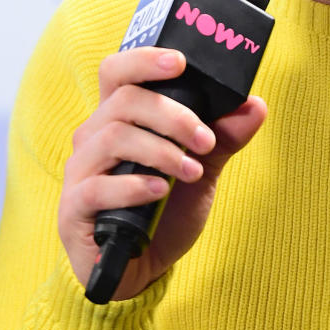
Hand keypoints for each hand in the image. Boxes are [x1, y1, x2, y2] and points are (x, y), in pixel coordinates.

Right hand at [58, 45, 265, 299]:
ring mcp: (80, 173)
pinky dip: (134, 186)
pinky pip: (98, 187)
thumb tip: (255, 106)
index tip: (180, 63)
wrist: (142, 270)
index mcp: (118, 121)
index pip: (118, 73)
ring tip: (192, 171)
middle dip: (172, 116)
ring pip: (113, 138)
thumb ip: (224, 140)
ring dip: (161, 151)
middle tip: (205, 141)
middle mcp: (92, 139)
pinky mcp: (74, 208)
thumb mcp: (201, 173)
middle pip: (123, 101)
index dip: (144, 60)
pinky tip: (160, 192)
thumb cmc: (164, 214)